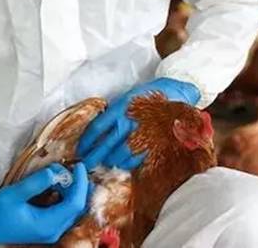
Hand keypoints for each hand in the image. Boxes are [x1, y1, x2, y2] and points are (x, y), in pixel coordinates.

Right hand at [0, 163, 88, 243]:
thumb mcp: (14, 194)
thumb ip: (35, 183)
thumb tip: (55, 172)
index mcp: (47, 225)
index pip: (75, 204)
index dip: (80, 183)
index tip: (79, 165)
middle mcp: (53, 231)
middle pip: (77, 207)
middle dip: (77, 185)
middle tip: (68, 167)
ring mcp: (51, 230)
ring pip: (73, 208)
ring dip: (71, 189)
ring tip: (59, 174)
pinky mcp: (48, 226)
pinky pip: (64, 210)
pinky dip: (65, 195)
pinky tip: (56, 184)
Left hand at [77, 78, 199, 170]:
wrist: (177, 93)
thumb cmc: (150, 96)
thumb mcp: (128, 99)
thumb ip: (114, 114)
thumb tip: (96, 133)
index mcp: (120, 107)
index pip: (97, 128)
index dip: (87, 141)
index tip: (80, 149)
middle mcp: (129, 121)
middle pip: (106, 145)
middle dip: (94, 157)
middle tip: (85, 165)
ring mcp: (142, 134)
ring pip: (120, 154)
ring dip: (109, 161)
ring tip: (102, 165)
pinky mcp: (154, 143)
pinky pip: (136, 158)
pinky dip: (127, 164)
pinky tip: (121, 164)